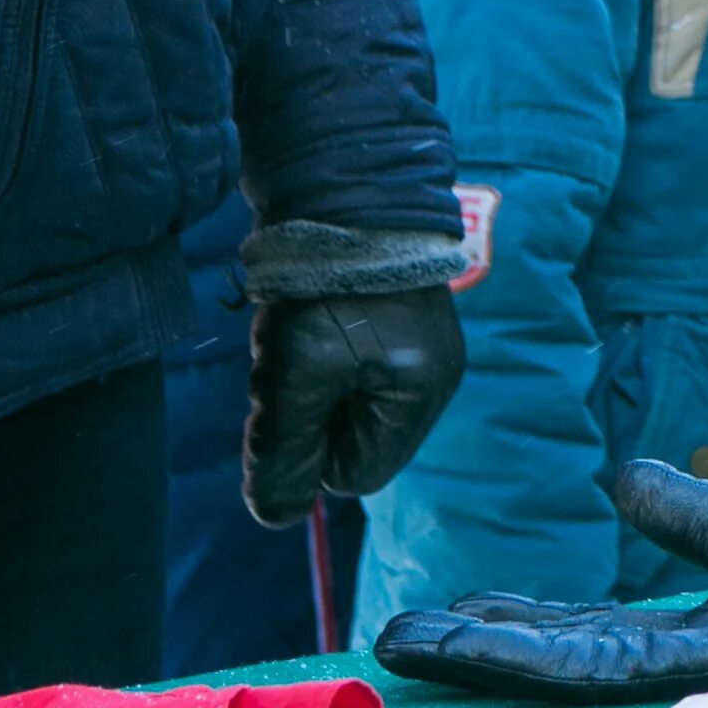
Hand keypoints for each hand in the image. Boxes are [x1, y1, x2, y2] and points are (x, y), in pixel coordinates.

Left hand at [245, 286, 465, 524]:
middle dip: (307, 412)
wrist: (344, 190)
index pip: (355, 474)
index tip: (287, 402)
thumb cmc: (326, 290)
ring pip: (343, 401)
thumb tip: (275, 517)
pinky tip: (307, 316)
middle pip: (349, 438)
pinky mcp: (400, 317)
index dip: (309, 451)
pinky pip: (349, 365)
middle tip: (287, 362)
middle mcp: (433, 377)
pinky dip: (318, 352)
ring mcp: (420, 345)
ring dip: (306, 380)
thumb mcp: (295, 376)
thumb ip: (283, 450)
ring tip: (295, 331)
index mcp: (421, 396)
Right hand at [373, 447, 707, 703]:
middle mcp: (672, 666)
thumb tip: (623, 477)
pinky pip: (600, 668)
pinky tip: (474, 643)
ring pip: (559, 671)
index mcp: (686, 637)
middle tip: (396, 636)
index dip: (518, 621)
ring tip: (403, 641)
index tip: (456, 606)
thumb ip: (692, 516)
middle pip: (555, 658)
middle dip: (477, 647)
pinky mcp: (696, 675)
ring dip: (480, 656)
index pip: (584, 633)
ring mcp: (678, 677)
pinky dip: (531, 659)